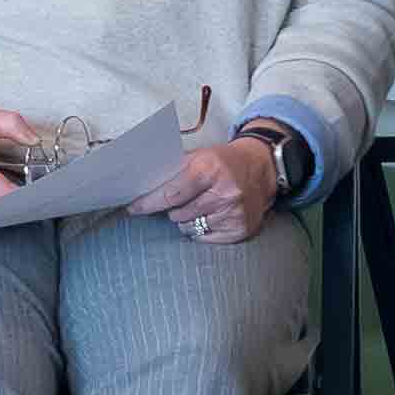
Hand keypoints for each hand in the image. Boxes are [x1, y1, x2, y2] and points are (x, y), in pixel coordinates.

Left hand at [139, 117, 289, 241]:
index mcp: (208, 169)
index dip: (148, 203)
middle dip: (173, 209)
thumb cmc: (223, 162)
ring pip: (190, 228)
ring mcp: (233, 213)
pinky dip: (202, 229)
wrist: (261, 168)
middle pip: (178, 214)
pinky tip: (212, 215)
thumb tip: (140, 187)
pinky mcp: (240, 229)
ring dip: (187, 220)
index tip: (133, 208)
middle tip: (183, 200)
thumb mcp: (199, 156)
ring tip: (200, 205)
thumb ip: (172, 171)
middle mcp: (223, 192)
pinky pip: (205, 238)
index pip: (170, 194)